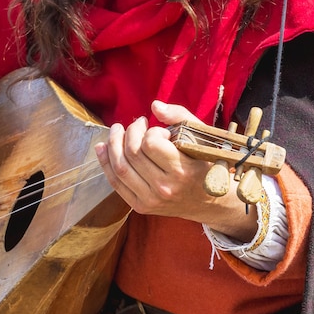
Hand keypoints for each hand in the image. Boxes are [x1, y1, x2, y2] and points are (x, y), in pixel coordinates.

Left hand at [95, 100, 257, 241]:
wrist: (210, 203)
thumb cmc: (205, 164)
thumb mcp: (201, 137)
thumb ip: (179, 117)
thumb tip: (154, 106)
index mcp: (182, 170)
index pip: (151, 143)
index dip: (151, 131)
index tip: (161, 132)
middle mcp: (165, 188)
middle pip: (132, 153)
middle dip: (129, 132)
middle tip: (136, 124)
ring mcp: (151, 200)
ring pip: (120, 167)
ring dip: (113, 144)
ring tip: (117, 131)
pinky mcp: (141, 207)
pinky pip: (116, 183)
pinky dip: (105, 163)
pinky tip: (103, 147)